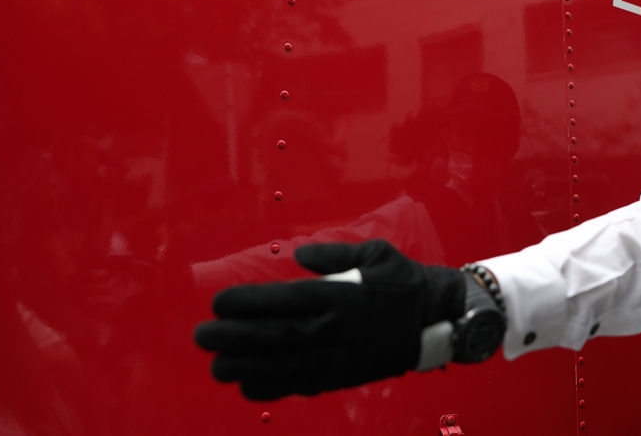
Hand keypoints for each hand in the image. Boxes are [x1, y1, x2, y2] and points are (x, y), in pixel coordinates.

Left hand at [194, 240, 463, 399]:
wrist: (438, 318)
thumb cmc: (402, 280)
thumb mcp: (375, 252)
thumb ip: (334, 253)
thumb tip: (300, 255)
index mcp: (341, 294)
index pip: (286, 299)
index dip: (249, 303)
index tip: (219, 303)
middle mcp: (337, 328)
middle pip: (278, 336)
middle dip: (236, 337)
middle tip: (202, 336)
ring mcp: (341, 356)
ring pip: (287, 365)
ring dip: (247, 367)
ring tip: (216, 366)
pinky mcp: (345, 376)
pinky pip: (305, 385)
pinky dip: (275, 388)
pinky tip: (248, 387)